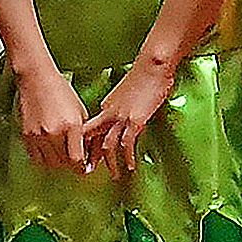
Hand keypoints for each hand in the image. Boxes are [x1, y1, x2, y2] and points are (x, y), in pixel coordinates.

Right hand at [16, 68, 93, 170]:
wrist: (37, 79)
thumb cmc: (60, 91)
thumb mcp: (80, 111)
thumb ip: (85, 133)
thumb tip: (90, 152)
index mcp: (71, 126)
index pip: (77, 160)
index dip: (82, 167)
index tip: (85, 168)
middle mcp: (54, 133)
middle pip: (64, 163)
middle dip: (72, 165)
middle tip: (76, 160)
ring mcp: (38, 135)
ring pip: (50, 163)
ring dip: (58, 162)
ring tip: (63, 154)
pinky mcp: (26, 135)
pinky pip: (36, 157)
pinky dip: (44, 158)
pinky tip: (49, 149)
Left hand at [82, 55, 175, 173]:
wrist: (153, 65)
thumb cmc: (146, 74)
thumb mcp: (129, 92)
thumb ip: (125, 105)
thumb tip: (129, 112)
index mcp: (106, 105)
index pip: (92, 128)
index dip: (90, 144)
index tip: (90, 156)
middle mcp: (109, 112)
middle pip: (92, 137)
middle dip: (90, 156)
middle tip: (89, 171)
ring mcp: (121, 117)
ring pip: (107, 144)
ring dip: (109, 162)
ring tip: (113, 175)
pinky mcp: (135, 120)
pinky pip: (127, 143)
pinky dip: (127, 157)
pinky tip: (131, 166)